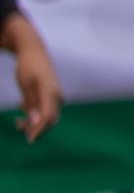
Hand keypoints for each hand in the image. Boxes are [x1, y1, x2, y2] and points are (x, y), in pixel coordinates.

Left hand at [5, 17, 61, 143]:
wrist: (34, 52)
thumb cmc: (28, 66)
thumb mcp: (26, 85)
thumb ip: (31, 103)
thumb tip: (35, 122)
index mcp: (51, 93)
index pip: (48, 117)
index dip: (39, 130)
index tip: (30, 140)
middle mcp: (56, 96)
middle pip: (49, 119)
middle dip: (35, 127)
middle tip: (18, 126)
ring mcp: (54, 95)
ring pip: (46, 115)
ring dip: (32, 121)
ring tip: (17, 120)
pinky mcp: (50, 94)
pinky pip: (44, 109)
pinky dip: (33, 112)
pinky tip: (22, 104)